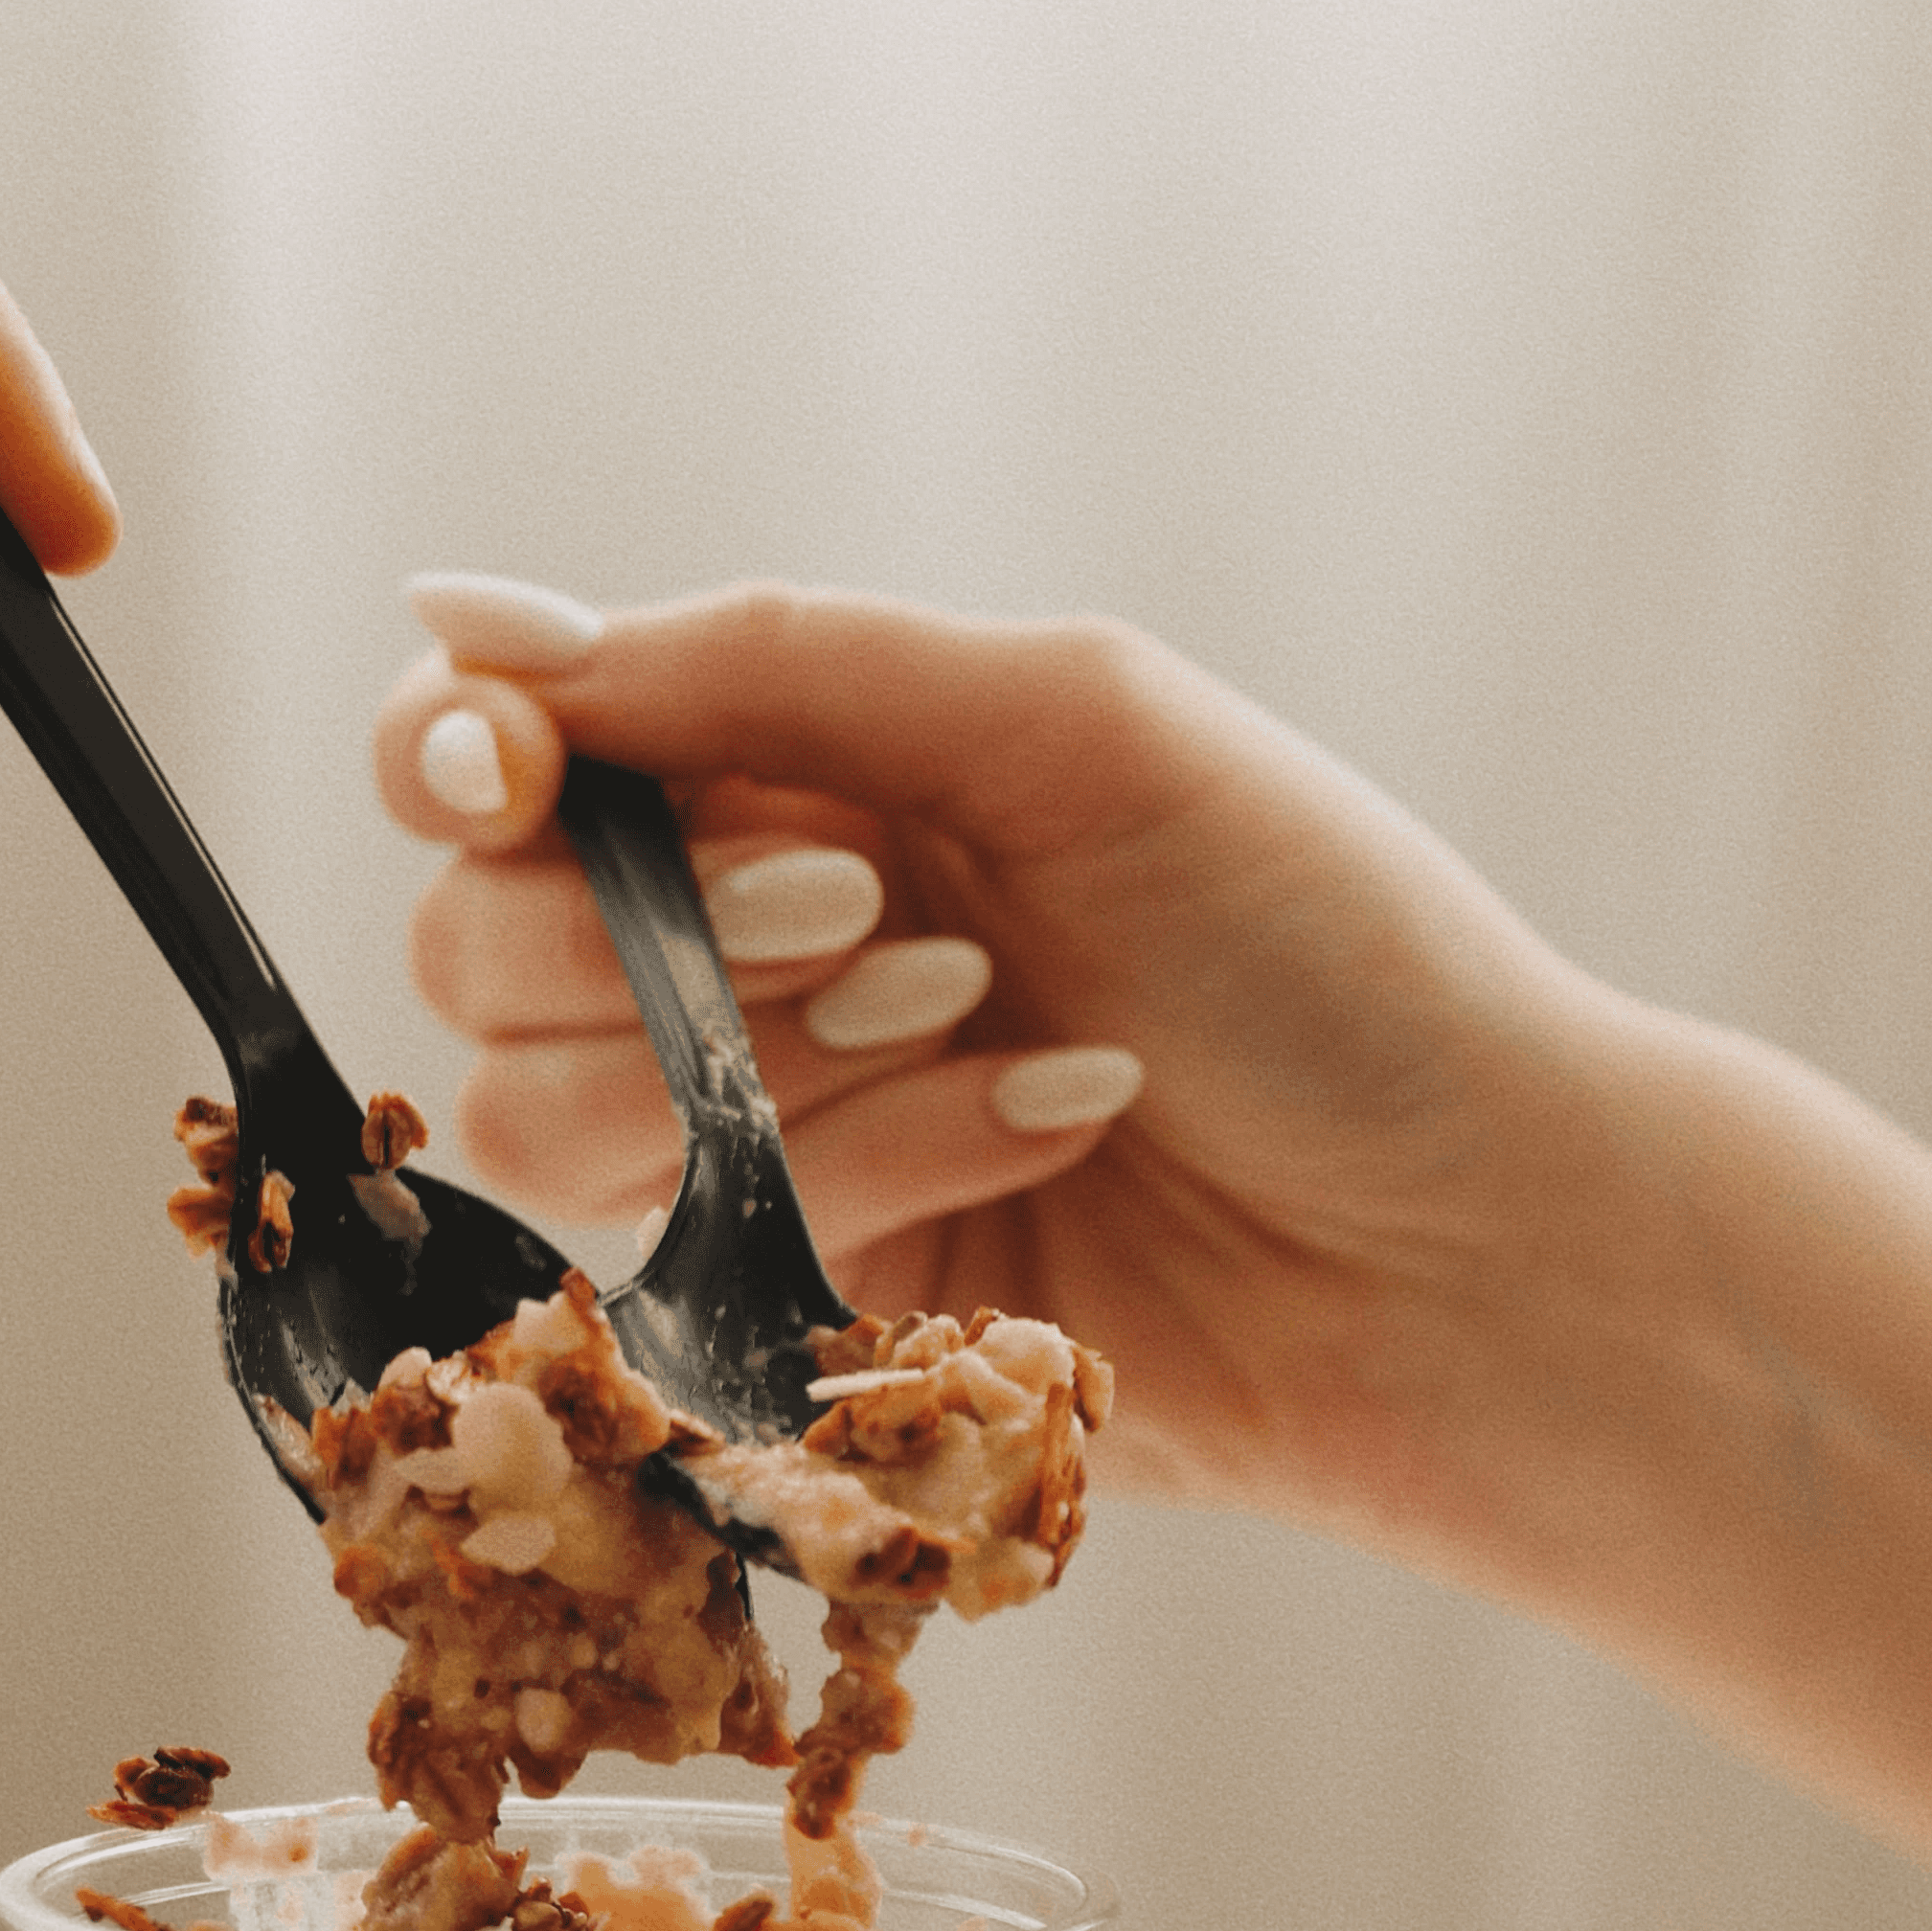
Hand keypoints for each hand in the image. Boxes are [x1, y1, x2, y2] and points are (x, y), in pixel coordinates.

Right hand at [384, 581, 1931, 1930]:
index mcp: (791, 775)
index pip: (487, 761)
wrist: (1468, 1230)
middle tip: (872, 908)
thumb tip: (463, 615)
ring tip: (988, 1024)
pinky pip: (690, 1256)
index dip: (463, 764)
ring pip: (545, 1126)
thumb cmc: (1317, 945)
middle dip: (652, 929)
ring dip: (766, 1063)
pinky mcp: (801, 1315)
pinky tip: (1050, 1127)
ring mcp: (759, 1148)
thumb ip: (768, 662)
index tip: (528, 777)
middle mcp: (738, 959)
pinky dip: (871, 1169)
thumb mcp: (1065, 721)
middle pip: (471, 956)